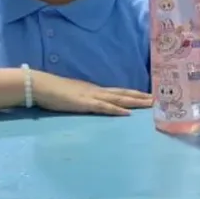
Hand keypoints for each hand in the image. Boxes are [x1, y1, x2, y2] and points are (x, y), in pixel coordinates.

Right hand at [32, 71, 152, 115]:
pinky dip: (116, 110)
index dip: (136, 94)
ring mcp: (92, 96)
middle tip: (160, 99)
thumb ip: (86, 100)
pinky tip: (127, 113)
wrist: (39, 85)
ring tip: (151, 104)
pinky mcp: (84, 103)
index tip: (150, 96)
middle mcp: (98, 91)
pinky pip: (103, 107)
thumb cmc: (54, 92)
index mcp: (95, 90)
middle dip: (143, 97)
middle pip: (125, 94)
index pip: (120, 92)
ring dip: (136, 102)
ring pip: (119, 99)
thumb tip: (95, 104)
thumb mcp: (75, 96)